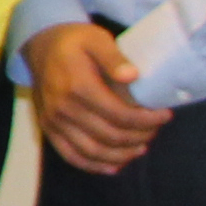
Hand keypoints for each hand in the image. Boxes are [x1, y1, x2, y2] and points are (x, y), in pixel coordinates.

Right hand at [23, 24, 171, 175]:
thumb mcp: (96, 39)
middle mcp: (63, 108)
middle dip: (138, 137)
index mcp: (78, 86)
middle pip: (109, 136)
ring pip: (92, 151)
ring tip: (140, 148)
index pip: (119, 114)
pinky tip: (114, 165)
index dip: (146, 120)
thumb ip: (114, 57)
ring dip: (121, 155)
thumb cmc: (74, 41)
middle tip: (155, 130)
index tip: (164, 115)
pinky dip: (95, 166)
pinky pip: (72, 156)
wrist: (40, 46)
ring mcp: (54, 122)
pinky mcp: (48, 129)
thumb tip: (133, 76)